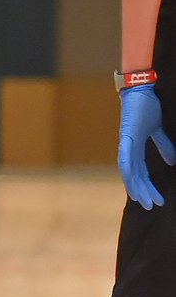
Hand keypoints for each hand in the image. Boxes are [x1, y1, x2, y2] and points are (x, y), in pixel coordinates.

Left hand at [118, 83, 174, 208]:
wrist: (140, 90)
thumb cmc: (146, 107)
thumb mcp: (157, 130)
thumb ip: (163, 145)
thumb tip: (172, 161)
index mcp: (136, 147)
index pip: (142, 172)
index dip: (149, 186)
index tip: (157, 200)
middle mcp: (128, 148)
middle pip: (136, 176)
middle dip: (143, 192)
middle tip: (151, 206)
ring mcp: (125, 143)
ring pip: (128, 171)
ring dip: (135, 186)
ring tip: (143, 200)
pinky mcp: (125, 136)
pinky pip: (124, 156)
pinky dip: (126, 169)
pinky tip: (129, 180)